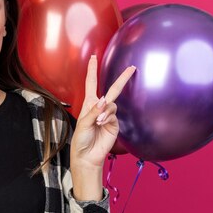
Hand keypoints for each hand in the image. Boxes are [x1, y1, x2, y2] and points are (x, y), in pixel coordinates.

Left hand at [70, 55, 135, 169]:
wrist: (87, 155)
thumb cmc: (81, 139)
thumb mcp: (83, 123)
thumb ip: (93, 111)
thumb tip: (104, 100)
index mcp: (88, 104)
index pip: (91, 83)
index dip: (92, 70)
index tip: (93, 57)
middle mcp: (99, 107)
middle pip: (111, 89)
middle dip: (122, 79)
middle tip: (131, 68)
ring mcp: (108, 115)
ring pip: (112, 104)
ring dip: (105, 111)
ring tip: (98, 122)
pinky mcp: (114, 124)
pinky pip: (113, 115)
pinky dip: (108, 117)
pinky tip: (102, 124)